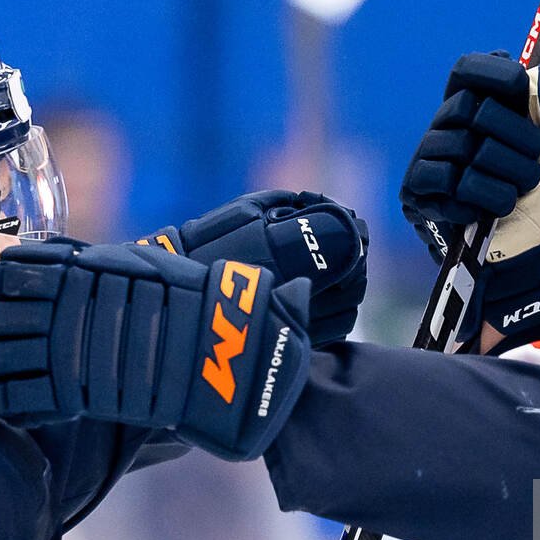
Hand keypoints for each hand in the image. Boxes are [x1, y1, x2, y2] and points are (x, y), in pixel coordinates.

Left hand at [0, 240, 312, 461]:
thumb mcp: (130, 260)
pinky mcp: (75, 396)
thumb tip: (45, 254)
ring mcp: (65, 354)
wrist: (215, 345)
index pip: (10, 273)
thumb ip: (83, 261)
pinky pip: (20, 403)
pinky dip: (1, 403)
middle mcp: (60, 310)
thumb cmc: (180, 297)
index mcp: (72, 273)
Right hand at [137, 189, 367, 345]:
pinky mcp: (291, 338)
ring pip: (348, 307)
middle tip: (353, 253)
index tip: (352, 229)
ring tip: (343, 279)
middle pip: (352, 277)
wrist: (182, 291)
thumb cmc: (211, 243)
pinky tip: (331, 302)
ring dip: (352, 291)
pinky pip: (334, 331)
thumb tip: (320, 201)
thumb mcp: (246, 210)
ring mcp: (294, 316)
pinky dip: (341, 316)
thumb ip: (285, 203)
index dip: (353, 235)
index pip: (342, 244)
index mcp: (285, 250)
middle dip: (357, 263)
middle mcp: (293, 285)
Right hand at [401, 53, 539, 343]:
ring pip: (459, 147)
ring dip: (499, 176)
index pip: (468, 70)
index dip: (491, 72)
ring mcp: (428, 161)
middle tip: (535, 166)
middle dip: (512, 135)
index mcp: (480, 110)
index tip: (521, 87)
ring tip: (516, 199)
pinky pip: (441, 182)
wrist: (533, 269)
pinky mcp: (416, 195)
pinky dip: (473, 199)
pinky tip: (488, 214)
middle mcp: (448, 129)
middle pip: (468, 107)